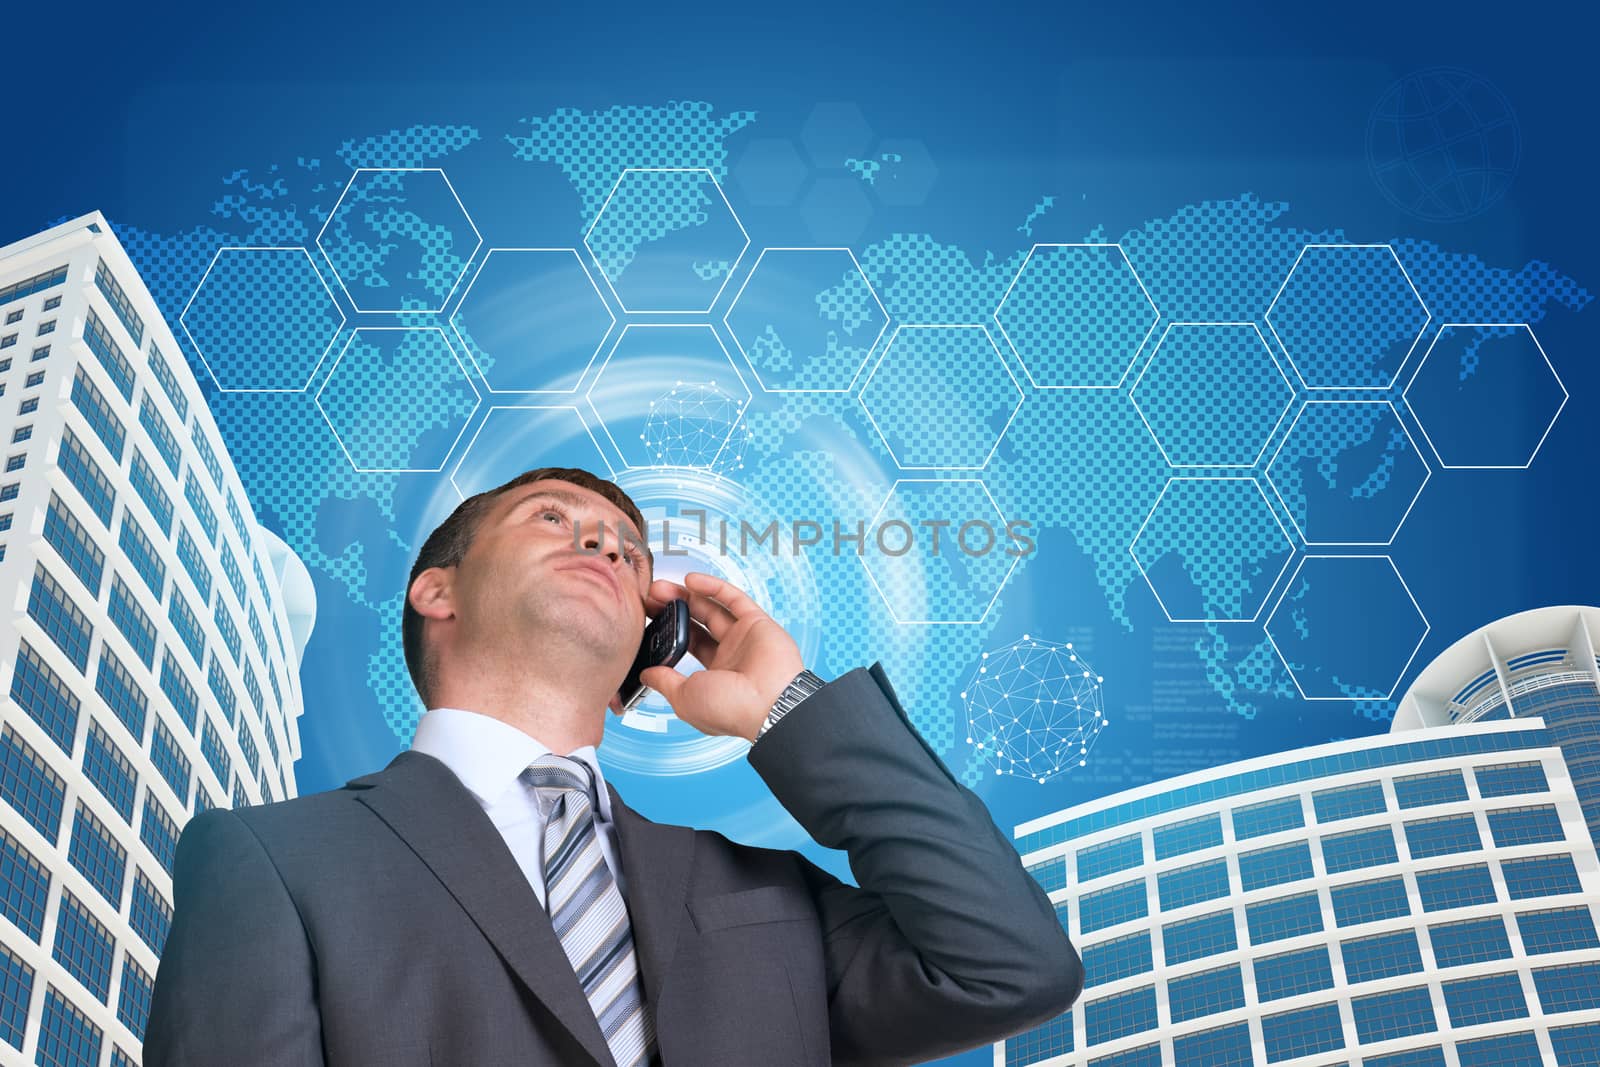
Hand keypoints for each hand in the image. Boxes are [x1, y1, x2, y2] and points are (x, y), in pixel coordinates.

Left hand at [638, 571, 802, 741]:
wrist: (770, 705)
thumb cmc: (729, 710)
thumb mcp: (684, 698)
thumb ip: (665, 682)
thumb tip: (646, 674)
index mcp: (713, 677)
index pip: (686, 648)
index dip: (666, 633)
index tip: (645, 620)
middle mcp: (729, 656)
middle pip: (696, 624)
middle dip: (671, 610)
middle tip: (650, 597)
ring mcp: (743, 638)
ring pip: (711, 609)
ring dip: (686, 596)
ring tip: (660, 587)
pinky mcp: (757, 623)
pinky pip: (734, 599)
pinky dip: (713, 587)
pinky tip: (690, 580)